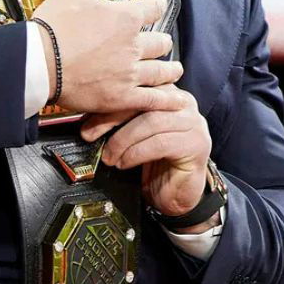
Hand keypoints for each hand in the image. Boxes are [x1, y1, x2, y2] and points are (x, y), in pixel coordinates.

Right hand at [31, 0, 182, 113]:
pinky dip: (168, 101)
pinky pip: (153, 99)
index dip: (157, 4)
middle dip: (162, 41)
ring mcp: (130, 72)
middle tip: (162, 42)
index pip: (153, 7)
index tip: (158, 3)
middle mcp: (133, 45)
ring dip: (169, 70)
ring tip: (174, 70)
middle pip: (160, 41)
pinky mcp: (122, 97)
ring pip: (161, 71)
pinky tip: (178, 102)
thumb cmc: (55, 29)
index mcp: (125, 18)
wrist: (41, 63)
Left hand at [80, 84, 211, 221]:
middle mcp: (183, 103)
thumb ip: (122, 119)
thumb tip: (90, 116)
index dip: (110, 101)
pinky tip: (124, 162)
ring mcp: (193, 123)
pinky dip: (136, 153)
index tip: (87, 118)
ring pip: (151, 121)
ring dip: (123, 139)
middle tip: (90, 134)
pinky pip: (160, 143)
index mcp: (168, 93)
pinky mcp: (195, 144)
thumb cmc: (155, 163)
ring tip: (109, 155)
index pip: (137, 89)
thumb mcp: (134, 135)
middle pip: (144, 101)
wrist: (177, 195)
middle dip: (112, 118)